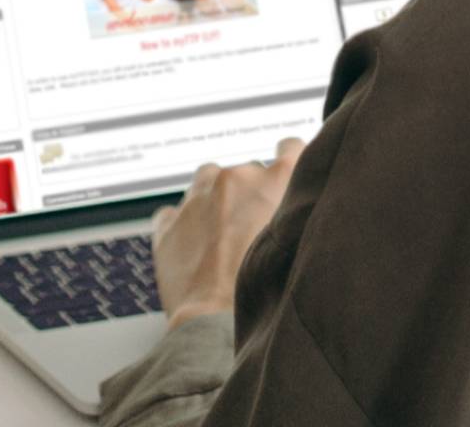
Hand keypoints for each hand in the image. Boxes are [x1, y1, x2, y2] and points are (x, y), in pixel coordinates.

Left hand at [151, 137, 304, 329]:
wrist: (219, 322)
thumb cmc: (266, 291)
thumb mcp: (300, 241)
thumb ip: (299, 212)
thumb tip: (299, 206)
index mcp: (274, 179)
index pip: (290, 147)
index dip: (288, 162)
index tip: (285, 175)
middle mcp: (236, 178)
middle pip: (247, 173)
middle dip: (250, 195)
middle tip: (254, 231)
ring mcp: (198, 197)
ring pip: (209, 181)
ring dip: (215, 200)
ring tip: (222, 239)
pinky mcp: (169, 223)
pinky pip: (175, 212)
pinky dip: (184, 225)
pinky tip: (196, 250)